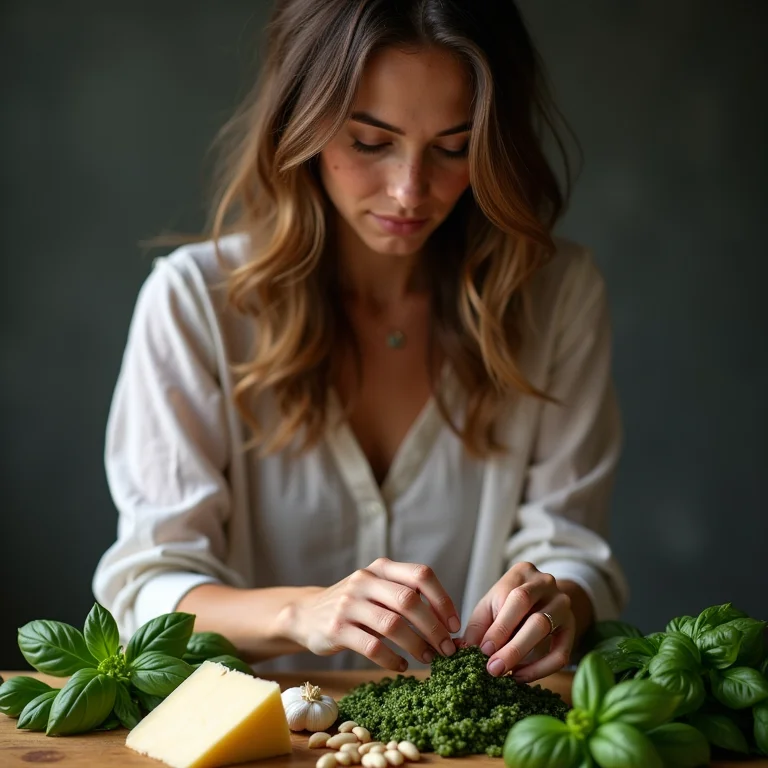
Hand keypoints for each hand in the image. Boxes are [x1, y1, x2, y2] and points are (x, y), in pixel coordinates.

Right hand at [280, 557, 460, 670]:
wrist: (306, 614)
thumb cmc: (354, 605)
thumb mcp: (378, 591)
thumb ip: (407, 598)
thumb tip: (446, 623)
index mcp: (381, 568)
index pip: (421, 574)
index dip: (442, 599)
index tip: (454, 624)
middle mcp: (365, 580)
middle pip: (409, 600)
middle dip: (433, 627)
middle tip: (447, 649)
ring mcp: (349, 604)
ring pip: (392, 625)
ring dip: (416, 645)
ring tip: (428, 659)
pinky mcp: (336, 629)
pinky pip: (372, 647)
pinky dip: (393, 659)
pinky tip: (402, 666)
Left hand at [461, 561, 574, 681]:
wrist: (539, 596)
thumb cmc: (506, 601)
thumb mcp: (489, 606)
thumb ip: (477, 626)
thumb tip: (464, 650)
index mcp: (523, 573)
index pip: (515, 599)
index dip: (500, 628)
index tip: (484, 652)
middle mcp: (547, 584)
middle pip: (534, 617)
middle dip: (513, 647)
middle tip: (493, 668)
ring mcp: (562, 605)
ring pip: (547, 632)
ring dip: (523, 657)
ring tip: (505, 674)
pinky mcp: (570, 628)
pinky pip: (561, 654)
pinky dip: (540, 670)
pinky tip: (520, 676)